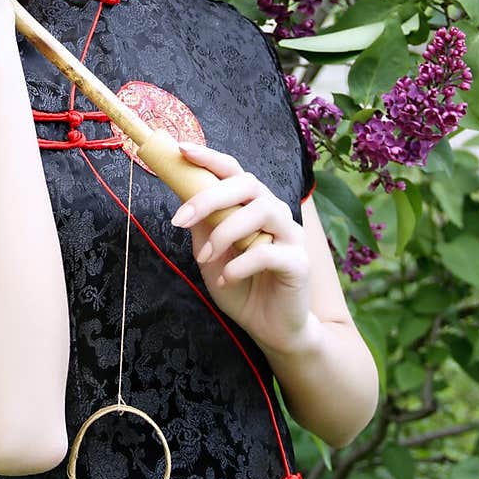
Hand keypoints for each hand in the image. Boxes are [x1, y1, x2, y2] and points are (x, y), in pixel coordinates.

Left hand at [170, 140, 310, 355]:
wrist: (270, 329)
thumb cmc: (240, 287)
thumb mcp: (210, 255)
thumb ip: (202, 228)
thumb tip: (183, 198)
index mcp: (251, 205)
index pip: (233, 171)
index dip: (210, 157)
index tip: (183, 150)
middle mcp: (274, 212)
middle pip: (247, 184)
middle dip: (209, 197)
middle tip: (180, 220)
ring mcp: (290, 235)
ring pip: (260, 211)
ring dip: (225, 232)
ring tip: (206, 257)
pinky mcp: (299, 262)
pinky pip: (268, 252)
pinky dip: (240, 264)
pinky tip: (228, 279)